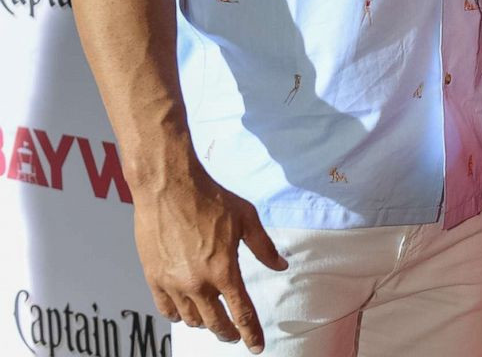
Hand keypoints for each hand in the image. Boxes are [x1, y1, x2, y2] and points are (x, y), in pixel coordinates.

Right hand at [133, 167, 286, 353]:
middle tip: (234, 335)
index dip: (251, 333)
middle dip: (228, 333)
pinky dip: (177, 315)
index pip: (242, 313)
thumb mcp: (246, 218)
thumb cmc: (211, 198)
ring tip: (211, 319)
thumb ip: (264, 246)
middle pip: (215, 324)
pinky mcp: (153, 277)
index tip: (257, 347)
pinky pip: (166, 309)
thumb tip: (281, 265)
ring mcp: (173, 283)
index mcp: (224, 270)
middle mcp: (198, 283)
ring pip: (191, 319)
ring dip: (204, 323)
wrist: (169, 186)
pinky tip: (184, 312)